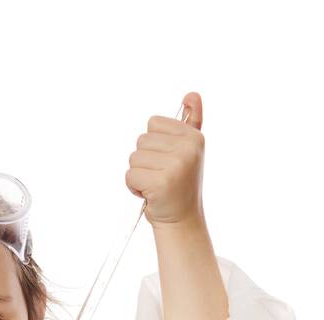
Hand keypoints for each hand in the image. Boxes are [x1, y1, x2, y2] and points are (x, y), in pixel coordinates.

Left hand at [125, 90, 204, 226]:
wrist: (181, 220)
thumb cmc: (180, 184)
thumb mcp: (189, 151)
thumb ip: (191, 121)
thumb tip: (191, 94)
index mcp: (194, 136)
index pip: (153, 123)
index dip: (154, 144)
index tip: (168, 160)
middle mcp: (188, 148)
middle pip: (141, 140)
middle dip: (145, 160)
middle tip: (161, 176)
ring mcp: (176, 165)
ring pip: (134, 158)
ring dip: (139, 174)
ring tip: (156, 185)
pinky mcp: (161, 182)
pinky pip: (130, 175)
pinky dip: (134, 187)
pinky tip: (150, 194)